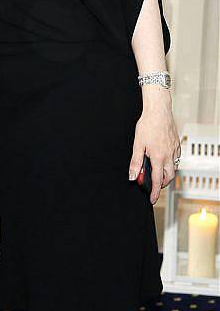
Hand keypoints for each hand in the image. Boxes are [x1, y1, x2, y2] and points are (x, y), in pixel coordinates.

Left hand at [129, 88, 179, 204]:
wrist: (159, 110)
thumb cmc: (148, 125)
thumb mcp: (137, 144)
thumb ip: (135, 162)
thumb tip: (132, 176)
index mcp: (158, 157)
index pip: (157, 180)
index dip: (155, 192)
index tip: (152, 199)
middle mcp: (168, 155)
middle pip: (168, 177)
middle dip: (162, 184)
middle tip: (154, 185)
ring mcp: (174, 149)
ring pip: (173, 168)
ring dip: (167, 174)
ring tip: (158, 172)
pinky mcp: (177, 143)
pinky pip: (176, 158)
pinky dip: (170, 163)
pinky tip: (163, 159)